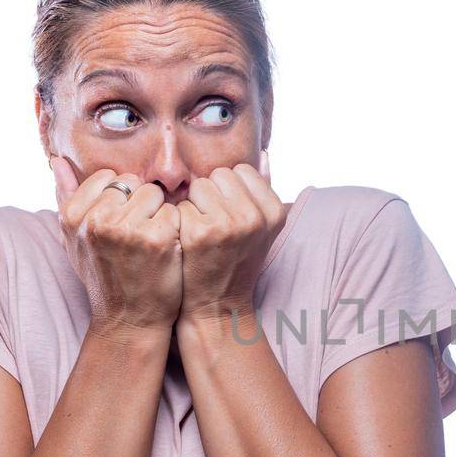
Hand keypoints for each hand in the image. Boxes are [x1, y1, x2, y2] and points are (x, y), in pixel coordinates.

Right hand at [51, 156, 183, 336]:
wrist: (129, 319)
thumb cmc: (105, 276)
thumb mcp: (74, 239)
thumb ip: (66, 197)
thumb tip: (57, 160)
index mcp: (72, 216)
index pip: (109, 178)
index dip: (120, 199)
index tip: (119, 226)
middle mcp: (96, 220)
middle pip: (133, 183)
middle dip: (140, 204)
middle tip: (135, 238)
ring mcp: (126, 229)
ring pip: (155, 194)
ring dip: (158, 214)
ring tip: (149, 243)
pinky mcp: (157, 238)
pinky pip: (174, 212)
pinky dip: (174, 229)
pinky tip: (165, 251)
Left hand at [175, 163, 289, 326]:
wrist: (217, 304)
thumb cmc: (235, 260)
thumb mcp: (261, 227)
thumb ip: (263, 189)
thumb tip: (263, 152)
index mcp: (275, 211)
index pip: (242, 170)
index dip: (230, 191)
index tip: (231, 217)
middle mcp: (256, 216)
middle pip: (220, 174)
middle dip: (212, 195)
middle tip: (216, 226)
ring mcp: (229, 224)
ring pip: (200, 186)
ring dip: (195, 205)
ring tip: (203, 233)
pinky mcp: (200, 232)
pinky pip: (182, 204)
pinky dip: (181, 220)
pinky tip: (189, 242)